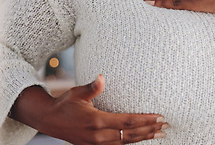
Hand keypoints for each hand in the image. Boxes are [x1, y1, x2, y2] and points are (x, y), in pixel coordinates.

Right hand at [11, 75, 167, 144]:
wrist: (48, 120)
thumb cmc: (65, 103)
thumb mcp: (78, 93)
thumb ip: (92, 87)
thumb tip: (102, 77)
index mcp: (97, 121)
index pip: (127, 122)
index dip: (145, 120)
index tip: (160, 117)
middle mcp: (98, 135)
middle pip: (131, 135)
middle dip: (150, 130)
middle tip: (166, 126)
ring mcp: (96, 143)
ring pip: (126, 142)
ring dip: (144, 138)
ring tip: (160, 134)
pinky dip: (132, 143)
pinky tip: (142, 139)